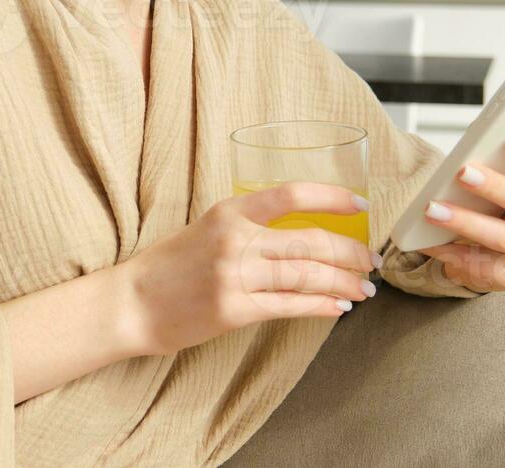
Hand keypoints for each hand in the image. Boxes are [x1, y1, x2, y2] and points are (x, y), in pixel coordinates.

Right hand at [114, 182, 381, 356]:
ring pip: (306, 276)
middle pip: (310, 241)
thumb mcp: (208, 229)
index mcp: (230, 211)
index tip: (362, 205)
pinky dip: (321, 306)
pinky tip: (339, 307)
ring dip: (343, 282)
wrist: (131, 303)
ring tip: (364, 288)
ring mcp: (234, 275)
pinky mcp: (234, 310)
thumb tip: (306, 237)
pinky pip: (290, 306)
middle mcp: (235, 239)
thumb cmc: (171, 267)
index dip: (333, 198)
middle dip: (350, 251)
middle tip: (373, 260)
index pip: (292, 195)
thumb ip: (251, 228)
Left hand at [416, 131, 504, 291]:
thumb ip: (493, 167)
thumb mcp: (500, 180)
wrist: (496, 247)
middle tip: (461, 172)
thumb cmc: (496, 201)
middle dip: (493, 186)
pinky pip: (491, 270)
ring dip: (466, 222)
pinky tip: (432, 244)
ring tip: (432, 210)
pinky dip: (458, 256)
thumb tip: (462, 162)